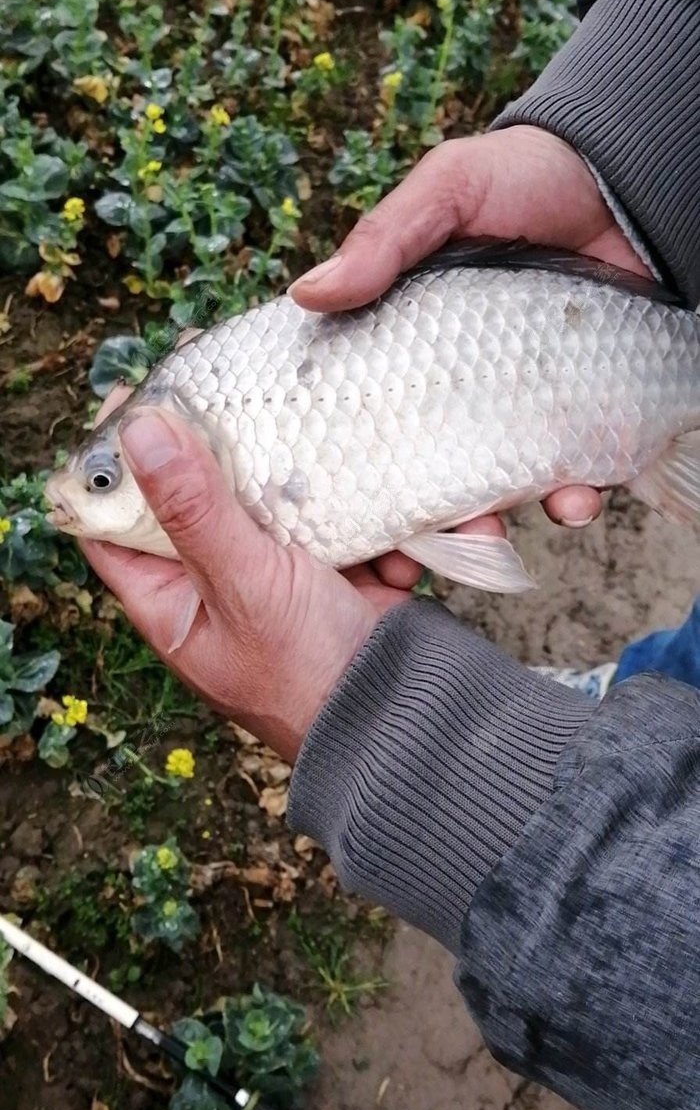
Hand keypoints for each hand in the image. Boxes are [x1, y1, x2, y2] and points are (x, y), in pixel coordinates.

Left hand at [81, 405, 432, 761]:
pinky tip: (397, 556)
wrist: (409, 722)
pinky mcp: (342, 574)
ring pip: (284, 501)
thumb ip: (196, 510)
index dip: (117, 466)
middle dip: (229, 449)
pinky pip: (351, 527)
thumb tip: (139, 431)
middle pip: (204, 498)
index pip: (118, 526)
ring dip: (320, 487)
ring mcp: (285, 579)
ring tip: (340, 465)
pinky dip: (379, 534)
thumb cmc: (308, 675)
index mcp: (173, 602)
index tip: (135, 398)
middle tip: (236, 387)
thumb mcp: (246, 586)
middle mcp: (222, 587)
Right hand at [290, 126, 650, 587]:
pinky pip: (573, 472)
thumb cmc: (524, 180)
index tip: (330, 501)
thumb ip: (385, 241)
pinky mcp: (583, 412)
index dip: (351, 459)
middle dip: (421, 513)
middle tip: (417, 538)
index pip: (369, 410)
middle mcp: (462, 384)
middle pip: (428, 466)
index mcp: (410, 340)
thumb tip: (306, 296)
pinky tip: (573, 500)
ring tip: (497, 530)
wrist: (626, 183)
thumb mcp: (446, 190)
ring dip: (496, 520)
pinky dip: (572, 498)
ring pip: (498, 485)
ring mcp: (523, 403)